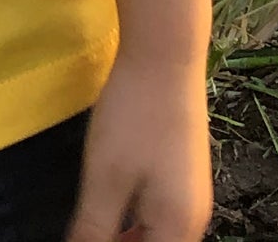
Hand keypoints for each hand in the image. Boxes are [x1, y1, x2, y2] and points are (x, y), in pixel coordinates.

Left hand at [63, 54, 212, 241]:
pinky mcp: (183, 173)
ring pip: (155, 234)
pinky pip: (158, 214)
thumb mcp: (106, 179)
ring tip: (92, 225)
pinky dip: (134, 220)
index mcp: (178, 230)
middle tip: (84, 233)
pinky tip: (109, 203)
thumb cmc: (135, 117)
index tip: (85, 237)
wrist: (167, 54)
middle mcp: (193, 220)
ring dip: (125, 237)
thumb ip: (94, 231)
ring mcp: (191, 195)